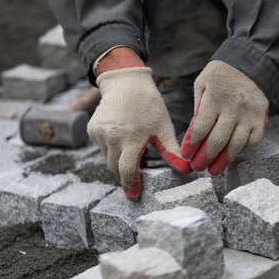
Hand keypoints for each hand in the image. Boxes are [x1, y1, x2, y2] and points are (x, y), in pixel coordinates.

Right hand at [89, 67, 191, 200]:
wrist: (126, 83)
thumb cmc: (149, 105)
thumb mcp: (163, 126)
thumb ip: (171, 150)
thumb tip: (186, 170)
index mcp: (131, 138)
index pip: (127, 169)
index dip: (130, 184)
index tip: (133, 195)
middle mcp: (112, 136)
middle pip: (116, 167)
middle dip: (125, 171)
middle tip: (137, 166)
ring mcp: (100, 133)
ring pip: (108, 157)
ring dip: (118, 158)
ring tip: (131, 145)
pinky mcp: (92, 128)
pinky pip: (102, 147)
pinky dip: (111, 147)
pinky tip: (121, 135)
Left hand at [181, 60, 268, 174]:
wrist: (249, 64)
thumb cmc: (219, 76)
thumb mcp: (202, 85)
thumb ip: (197, 109)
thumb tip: (192, 136)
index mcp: (215, 99)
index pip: (200, 128)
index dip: (192, 145)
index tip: (186, 155)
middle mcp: (233, 108)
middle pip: (218, 140)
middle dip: (205, 157)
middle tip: (198, 167)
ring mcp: (249, 114)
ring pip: (236, 144)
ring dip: (223, 160)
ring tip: (214, 170)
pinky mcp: (261, 118)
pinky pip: (253, 141)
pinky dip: (242, 151)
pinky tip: (232, 156)